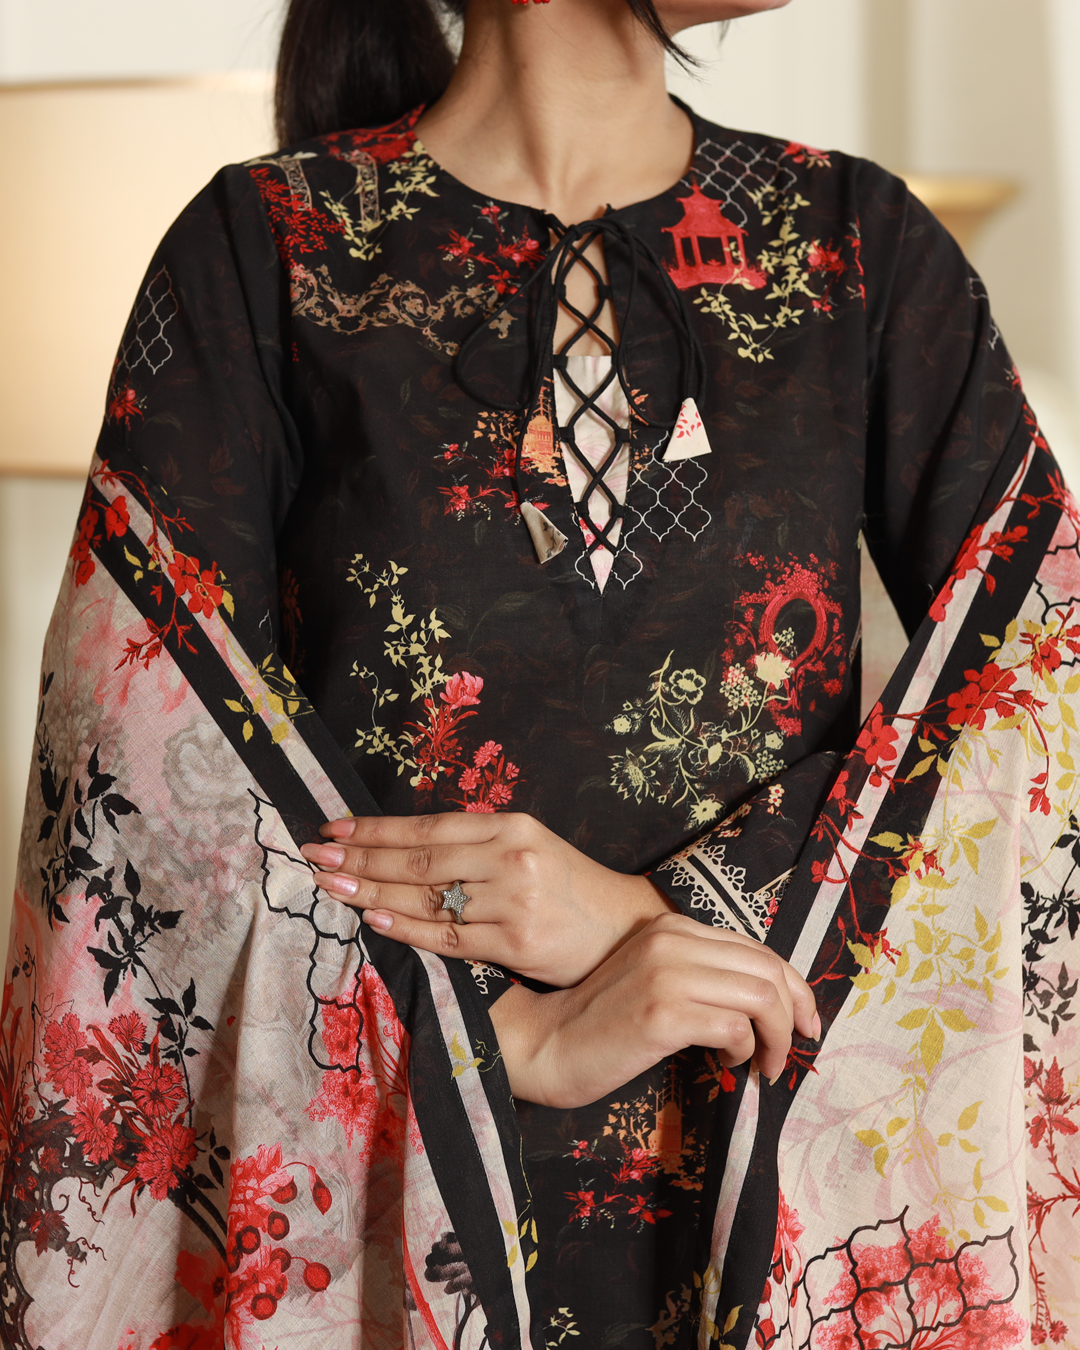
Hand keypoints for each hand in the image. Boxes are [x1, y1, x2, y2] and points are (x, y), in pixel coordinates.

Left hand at [300, 812, 674, 987]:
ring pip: (427, 898)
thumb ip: (475, 846)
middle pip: (419, 860)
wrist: (624, 926)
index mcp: (510, 826)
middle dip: (360, 860)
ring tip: (330, 889)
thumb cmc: (568, 886)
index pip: (428, 828)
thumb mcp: (528, 847)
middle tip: (314, 858)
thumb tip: (403, 850)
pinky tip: (375, 923)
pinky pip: (449, 937)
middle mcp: (509, 857)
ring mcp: (513, 900)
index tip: (333, 831)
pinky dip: (408, 930)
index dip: (376, 830)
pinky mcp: (517, 941)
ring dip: (371, 894)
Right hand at [488, 913, 818, 1107]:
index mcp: (673, 927)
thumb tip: (771, 1003)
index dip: (795, 988)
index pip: (758, 948)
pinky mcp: (661, 1012)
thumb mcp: (656, 981)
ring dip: (775, 1039)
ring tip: (762, 1066)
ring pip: (761, 996)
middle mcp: (672, 940)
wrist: (548, 1044)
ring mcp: (666, 973)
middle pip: (768, 969)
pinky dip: (744, 1052)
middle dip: (795, 1015)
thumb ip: (702, 975)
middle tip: (791, 1053)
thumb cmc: (605, 1023)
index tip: (807, 1024)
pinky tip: (727, 1067)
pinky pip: (734, 1027)